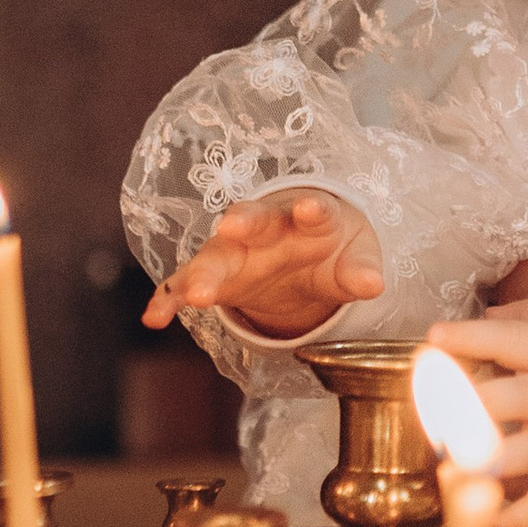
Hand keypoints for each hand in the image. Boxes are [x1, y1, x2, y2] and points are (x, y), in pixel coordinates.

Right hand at [144, 191, 384, 343]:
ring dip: (203, 274)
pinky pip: (183, 285)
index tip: (311, 208)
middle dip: (243, 223)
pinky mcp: (214, 276)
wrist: (307, 254)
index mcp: (308, 217)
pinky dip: (167, 300)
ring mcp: (234, 252)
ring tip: (197, 294)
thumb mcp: (353, 259)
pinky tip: (153, 318)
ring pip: (214, 258)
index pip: (312, 210)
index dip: (312, 209)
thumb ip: (359, 271)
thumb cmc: (332, 249)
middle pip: (252, 221)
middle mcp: (265, 228)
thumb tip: (373, 285)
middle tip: (232, 227)